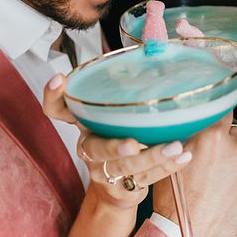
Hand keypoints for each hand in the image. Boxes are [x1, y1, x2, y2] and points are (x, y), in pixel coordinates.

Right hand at [44, 74, 192, 208]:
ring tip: (176, 147)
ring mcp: (104, 171)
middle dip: (116, 146)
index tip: (59, 79)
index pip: (57, 109)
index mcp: (84, 126)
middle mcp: (89, 149)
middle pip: (97, 148)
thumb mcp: (115, 115)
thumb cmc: (119, 140)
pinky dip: (167, 167)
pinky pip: (147, 177)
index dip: (53, 95)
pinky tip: (184, 157)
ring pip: (127, 166)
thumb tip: (157, 48)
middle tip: (136, 143)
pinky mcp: (123, 187)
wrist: (117, 189)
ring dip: (153, 157)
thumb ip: (127, 90)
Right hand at [153, 113, 236, 236]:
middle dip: (223, 143)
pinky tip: (226, 193)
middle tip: (207, 162)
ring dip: (233, 162)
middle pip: (232, 133)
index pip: (221, 109)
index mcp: (212, 135)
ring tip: (215, 183)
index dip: (214, 115)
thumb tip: (190, 121)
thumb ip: (187, 136)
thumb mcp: (170, 160)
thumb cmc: (175, 202)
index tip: (211, 121)